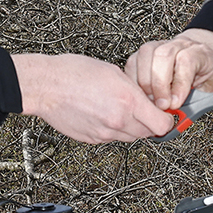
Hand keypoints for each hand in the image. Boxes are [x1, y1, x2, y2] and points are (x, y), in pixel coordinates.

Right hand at [13, 52, 178, 142]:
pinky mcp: (92, 139)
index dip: (167, 120)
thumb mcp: (114, 72)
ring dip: (132, 127)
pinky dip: (113, 129)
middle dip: (150, 123)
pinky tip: (104, 113)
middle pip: (148, 134)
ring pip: (130, 137)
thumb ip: (134, 89)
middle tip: (145, 110)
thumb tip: (146, 99)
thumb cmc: (74, 73)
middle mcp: (118, 121)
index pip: (162, 125)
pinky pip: (111, 138)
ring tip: (121, 110)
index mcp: (128, 101)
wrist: (46, 86)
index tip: (166, 114)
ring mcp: (104, 133)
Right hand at [125, 31, 212, 111]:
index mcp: (198, 52)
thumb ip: (198, 100)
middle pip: (164, 55)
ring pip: (145, 55)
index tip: (175, 103)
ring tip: (149, 101)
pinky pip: (132, 62)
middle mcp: (178, 45)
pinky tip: (139, 94)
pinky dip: (133, 81)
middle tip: (161, 105)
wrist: (199, 57)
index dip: (179, 84)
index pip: (186, 61)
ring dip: (144, 82)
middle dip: (160, 84)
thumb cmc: (203, 74)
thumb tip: (183, 115)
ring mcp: (159, 45)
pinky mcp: (143, 52)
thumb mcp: (208, 88)